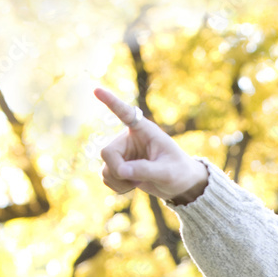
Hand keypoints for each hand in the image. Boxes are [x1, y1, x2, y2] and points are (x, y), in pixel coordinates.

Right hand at [94, 87, 207, 203]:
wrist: (180, 184)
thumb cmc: (179, 172)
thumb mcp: (167, 172)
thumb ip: (146, 170)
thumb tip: (121, 171)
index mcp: (145, 131)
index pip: (126, 114)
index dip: (111, 102)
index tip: (97, 89)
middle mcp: (129, 139)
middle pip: (107, 152)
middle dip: (117, 170)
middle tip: (134, 180)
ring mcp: (123, 153)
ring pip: (105, 167)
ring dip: (118, 181)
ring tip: (137, 182)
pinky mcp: (119, 166)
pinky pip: (106, 177)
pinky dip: (117, 186)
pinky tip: (132, 185)